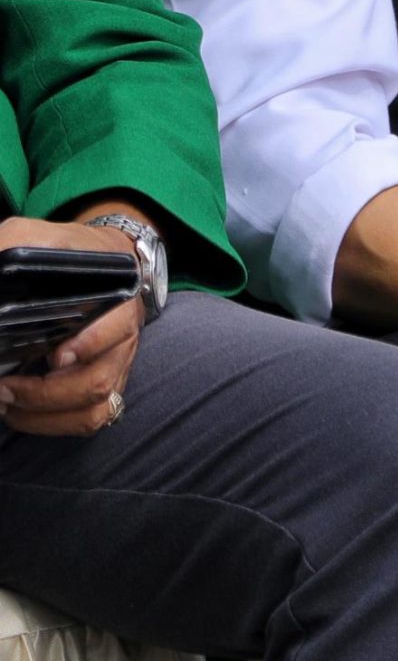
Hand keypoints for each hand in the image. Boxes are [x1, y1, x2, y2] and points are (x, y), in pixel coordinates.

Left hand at [0, 216, 145, 438]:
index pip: (115, 330)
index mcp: (117, 301)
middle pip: (98, 382)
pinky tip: (21, 411)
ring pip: (96, 408)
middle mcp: (123, 339)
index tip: (56, 354)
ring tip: (7, 402)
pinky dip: (53, 424)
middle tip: (4, 386)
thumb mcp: (36, 235)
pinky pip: (91, 419)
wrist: (109, 258)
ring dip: (46, 414)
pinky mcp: (107, 385)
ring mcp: (117, 365)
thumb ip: (9, 245)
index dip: (89, 346)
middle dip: (46, 392)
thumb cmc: (71, 250)